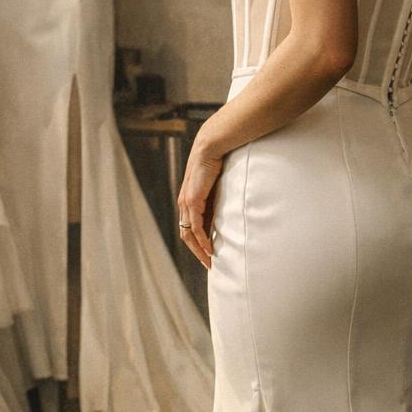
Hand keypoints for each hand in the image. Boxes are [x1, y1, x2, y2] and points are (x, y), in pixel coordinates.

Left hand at [177, 133, 223, 269]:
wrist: (211, 146)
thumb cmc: (217, 162)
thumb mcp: (217, 186)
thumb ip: (218, 200)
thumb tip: (226, 212)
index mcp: (189, 200)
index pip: (190, 227)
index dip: (197, 242)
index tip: (209, 254)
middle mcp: (184, 203)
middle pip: (186, 234)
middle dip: (197, 252)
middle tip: (209, 264)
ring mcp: (186, 202)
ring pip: (189, 233)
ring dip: (199, 249)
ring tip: (210, 261)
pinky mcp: (192, 200)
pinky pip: (196, 226)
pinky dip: (202, 239)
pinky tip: (209, 248)